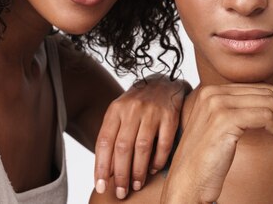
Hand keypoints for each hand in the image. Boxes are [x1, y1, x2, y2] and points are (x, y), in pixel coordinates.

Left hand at [94, 75, 189, 198]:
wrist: (164, 82)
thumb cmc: (138, 104)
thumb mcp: (120, 113)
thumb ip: (113, 136)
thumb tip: (106, 171)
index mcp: (116, 109)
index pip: (104, 141)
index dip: (101, 166)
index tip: (101, 186)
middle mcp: (132, 108)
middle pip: (123, 147)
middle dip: (121, 174)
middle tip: (121, 191)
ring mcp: (153, 111)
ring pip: (142, 147)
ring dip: (139, 171)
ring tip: (136, 185)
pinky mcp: (171, 115)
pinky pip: (164, 143)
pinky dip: (158, 160)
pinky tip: (153, 169)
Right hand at [161, 84, 272, 203]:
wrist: (186, 183)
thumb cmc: (205, 162)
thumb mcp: (222, 129)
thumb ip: (239, 112)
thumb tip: (272, 106)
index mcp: (211, 92)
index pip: (257, 87)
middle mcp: (213, 93)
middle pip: (266, 93)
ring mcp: (217, 104)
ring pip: (269, 104)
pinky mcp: (225, 119)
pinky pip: (266, 116)